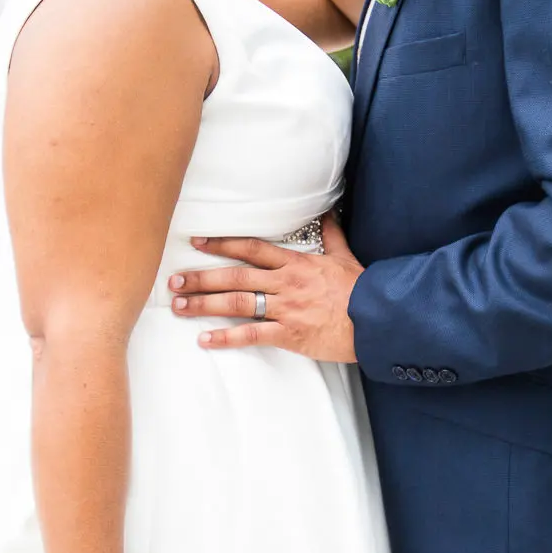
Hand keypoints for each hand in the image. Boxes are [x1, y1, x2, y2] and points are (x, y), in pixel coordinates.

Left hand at [169, 214, 362, 361]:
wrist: (379, 320)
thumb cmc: (362, 290)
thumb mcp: (346, 257)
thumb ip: (332, 235)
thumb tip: (328, 213)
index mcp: (295, 263)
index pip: (251, 248)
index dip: (221, 244)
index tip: (196, 242)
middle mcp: (284, 283)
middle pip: (234, 276)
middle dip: (200, 278)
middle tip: (173, 280)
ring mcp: (285, 309)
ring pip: (235, 303)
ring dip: (203, 304)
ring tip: (178, 306)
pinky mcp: (289, 335)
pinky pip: (251, 335)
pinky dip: (225, 338)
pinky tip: (204, 339)